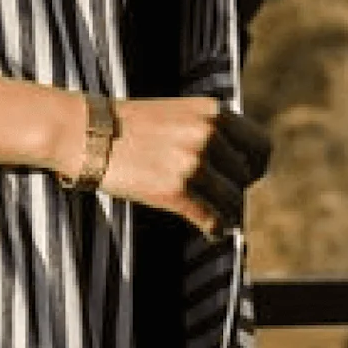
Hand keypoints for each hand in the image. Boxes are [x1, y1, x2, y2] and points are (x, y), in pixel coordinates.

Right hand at [83, 96, 270, 237]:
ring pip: (232, 202)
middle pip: (245, 178)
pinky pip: (211, 220)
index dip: (255, 167)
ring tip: (216, 220)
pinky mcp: (175, 190)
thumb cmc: (130, 126)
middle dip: (234, 192)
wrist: (86, 133)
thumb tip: (240, 170)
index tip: (244, 179)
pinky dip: (214, 231)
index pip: (261, 147)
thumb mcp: (179, 114)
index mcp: (212, 112)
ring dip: (225, 215)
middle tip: (220, 202)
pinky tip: (210, 234)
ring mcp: (192, 163)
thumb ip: (210, 132)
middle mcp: (208, 134)